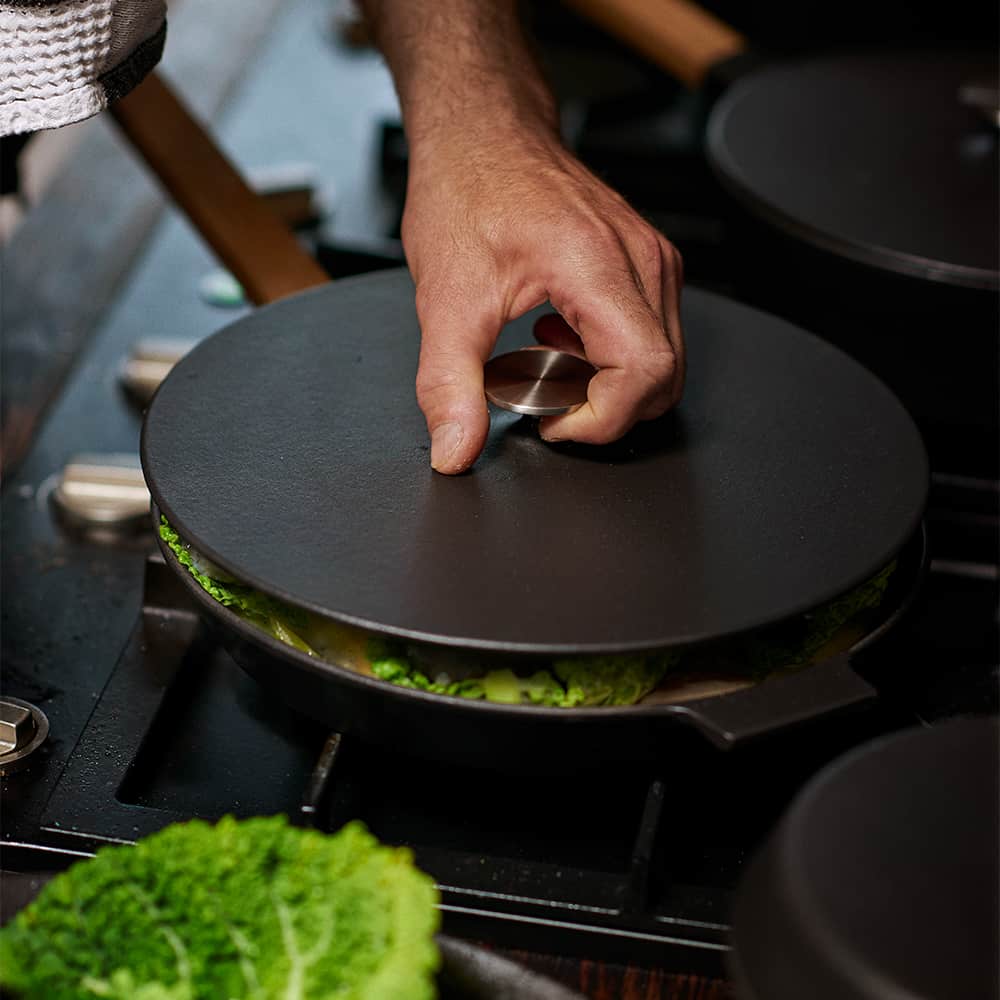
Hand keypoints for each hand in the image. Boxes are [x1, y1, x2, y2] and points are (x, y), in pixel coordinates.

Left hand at [403, 130, 684, 473]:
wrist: (481, 132)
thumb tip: (456, 450)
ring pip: (663, 361)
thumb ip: (449, 384)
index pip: (644, 375)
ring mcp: (651, 257)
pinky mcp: (646, 260)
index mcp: (597, 265)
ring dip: (606, 384)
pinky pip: (653, 333)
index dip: (601, 420)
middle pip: (664, 378)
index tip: (551, 420)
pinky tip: (560, 339)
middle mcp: (640, 259)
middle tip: (543, 394)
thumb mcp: (445, 300)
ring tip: (545, 360)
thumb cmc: (467, 190)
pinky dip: (610, 357)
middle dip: (604, 409)